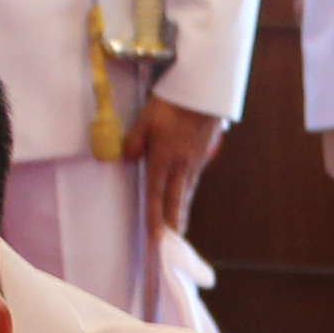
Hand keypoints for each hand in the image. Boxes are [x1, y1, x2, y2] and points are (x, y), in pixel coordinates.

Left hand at [134, 96, 222, 231]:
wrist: (204, 92)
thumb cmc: (171, 104)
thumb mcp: (145, 119)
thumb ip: (134, 141)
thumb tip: (129, 159)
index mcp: (163, 159)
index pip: (156, 193)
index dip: (154, 216)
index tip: (156, 236)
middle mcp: (180, 165)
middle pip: (176, 199)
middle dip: (174, 221)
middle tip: (173, 240)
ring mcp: (195, 160)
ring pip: (187, 191)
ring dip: (183, 209)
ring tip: (180, 225)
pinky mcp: (204, 154)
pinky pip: (194, 178)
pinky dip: (189, 191)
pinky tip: (187, 193)